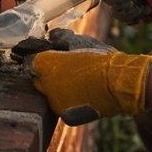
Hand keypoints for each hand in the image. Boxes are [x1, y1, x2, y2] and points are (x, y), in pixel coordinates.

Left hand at [31, 49, 151, 125]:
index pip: (32, 62)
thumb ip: (61, 37)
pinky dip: (68, 103)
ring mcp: (54, 102)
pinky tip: (82, 97)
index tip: (51, 57)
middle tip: (67, 70)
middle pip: (39, 80)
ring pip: (50, 95)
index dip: (41, 59)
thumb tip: (51, 36)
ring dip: (58, 90)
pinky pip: (62, 107)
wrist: (119, 82)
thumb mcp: (79, 41)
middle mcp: (45, 85)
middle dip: (48, 75)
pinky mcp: (65, 115)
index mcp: (45, 65)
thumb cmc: (100, 59)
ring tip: (79, 84)